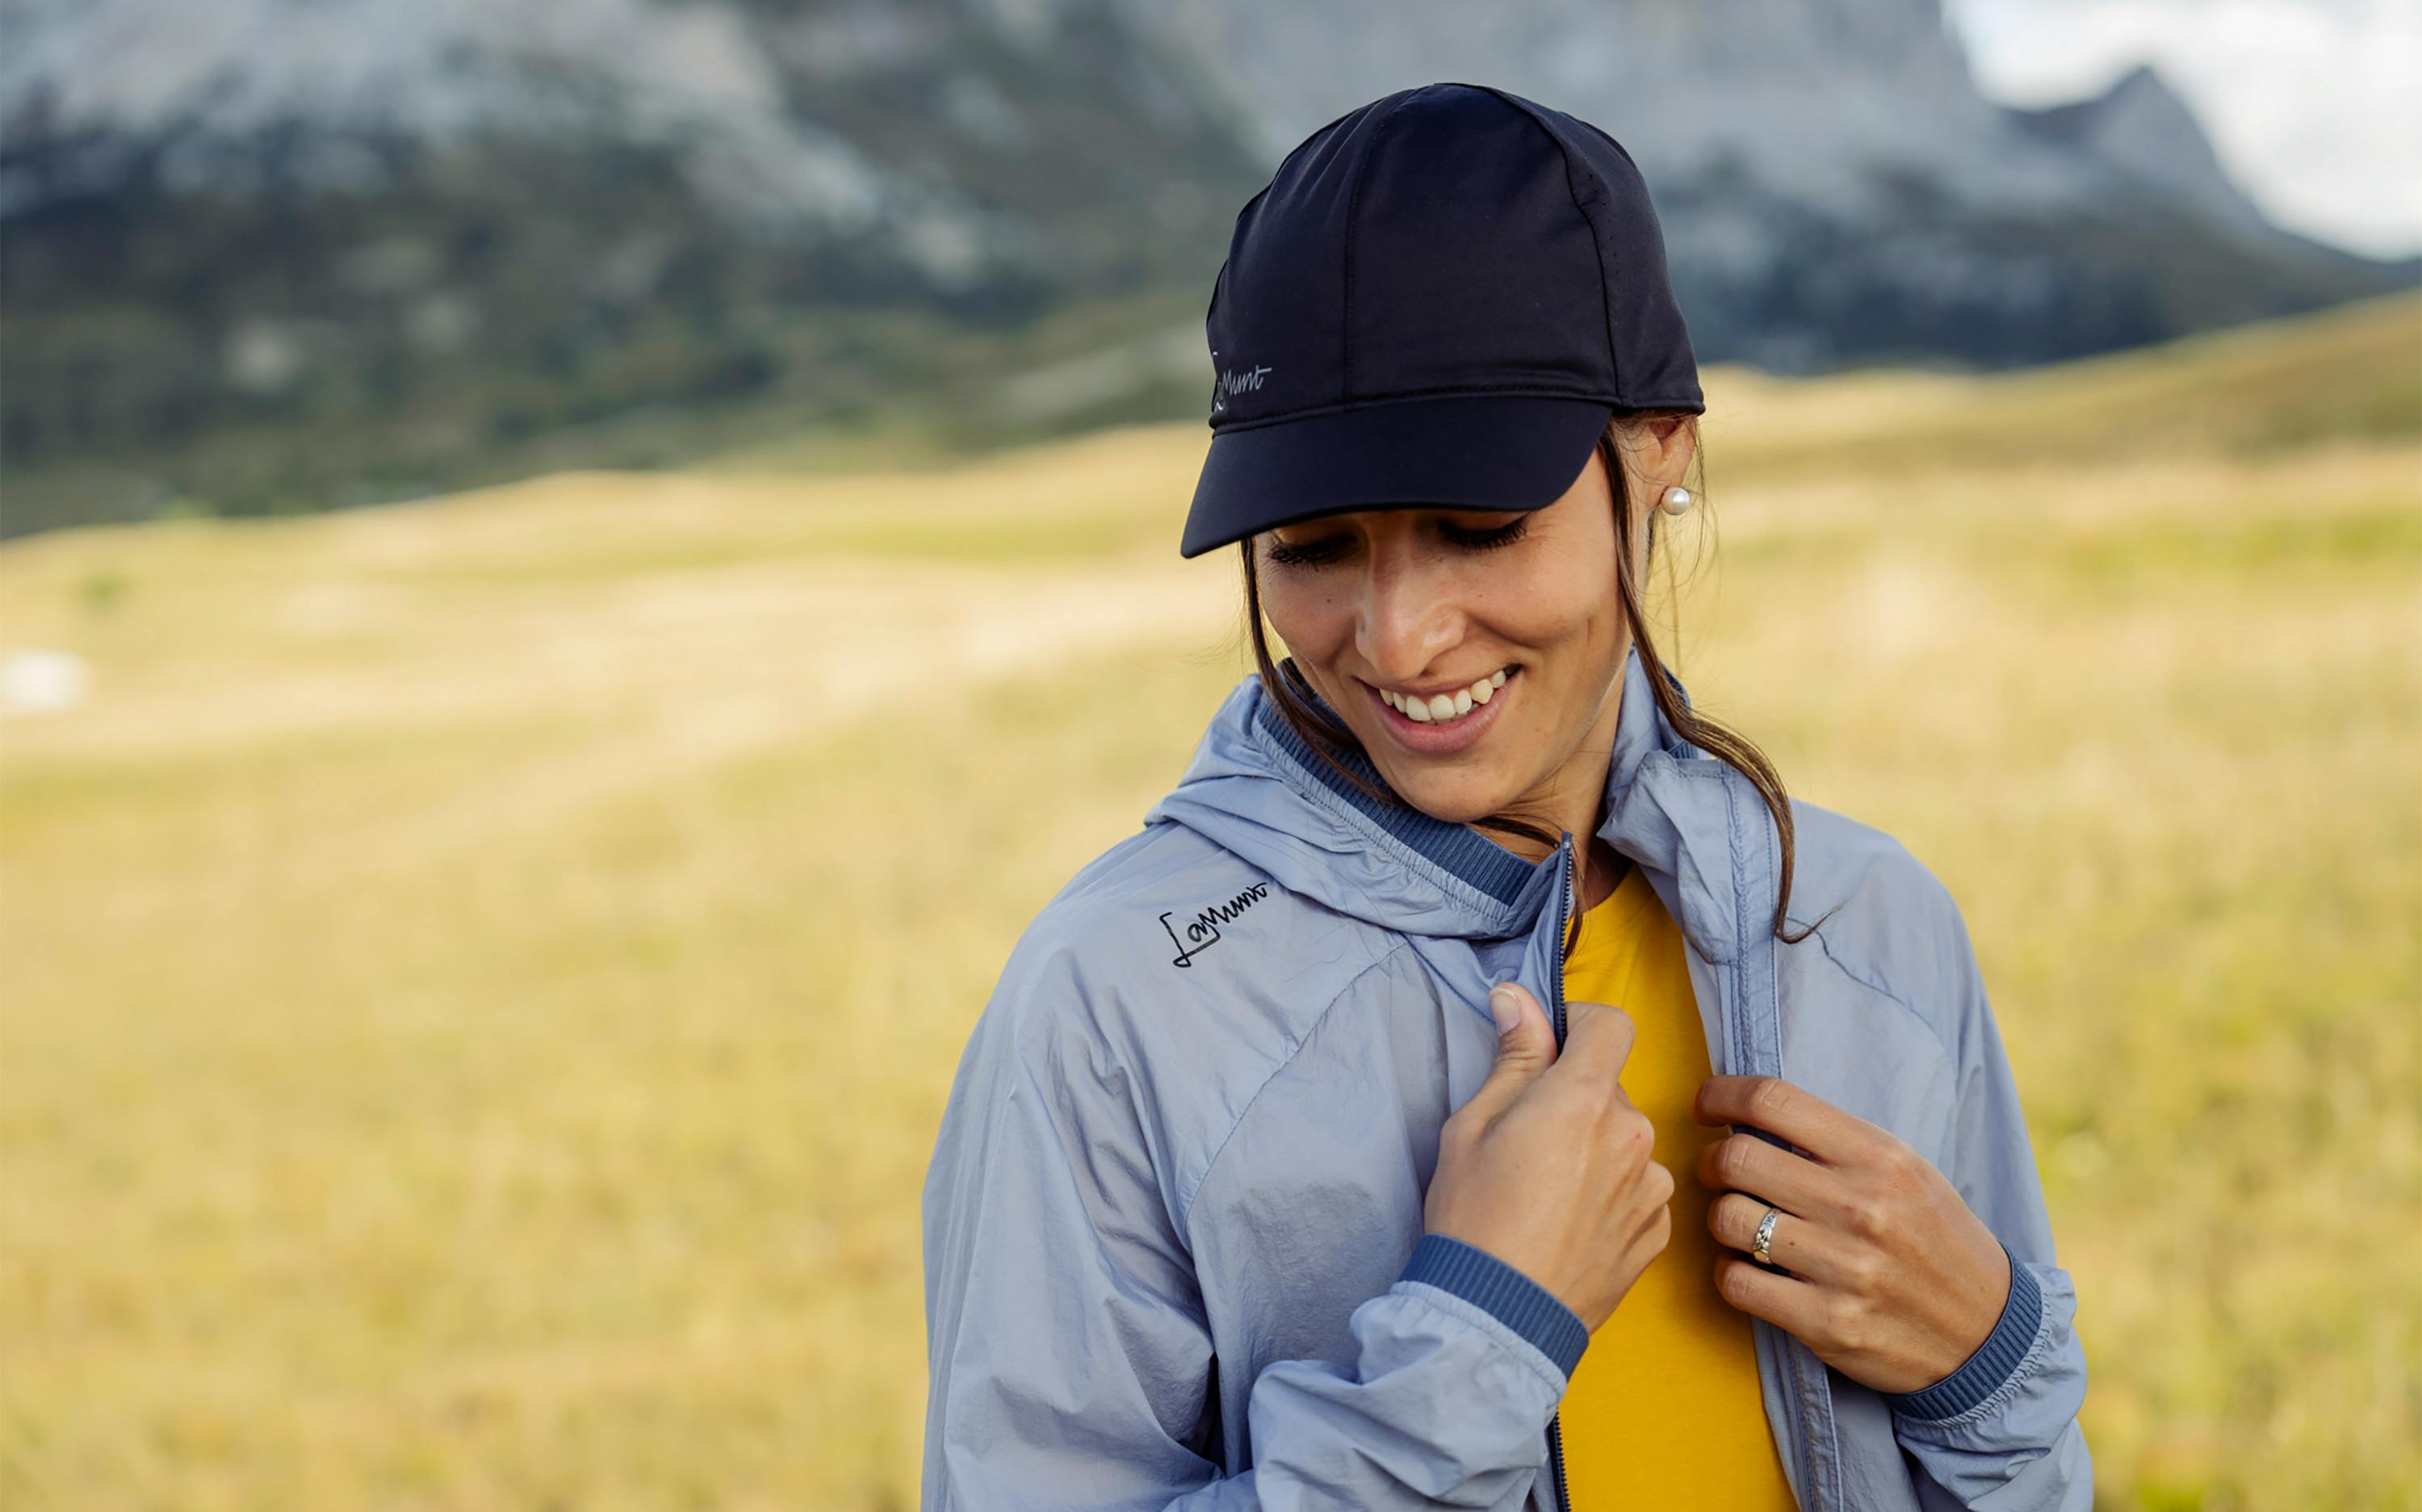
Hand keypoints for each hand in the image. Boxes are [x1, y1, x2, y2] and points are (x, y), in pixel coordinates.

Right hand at [1424, 983, 1674, 1331]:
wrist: (1497, 1319)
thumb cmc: (1472, 1218)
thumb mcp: (1472, 1125)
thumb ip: (1511, 1057)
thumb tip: (1518, 998)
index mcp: (1583, 1099)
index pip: (1611, 1024)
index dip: (1580, 1024)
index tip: (1552, 1047)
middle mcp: (1632, 1135)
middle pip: (1611, 1088)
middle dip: (1575, 1099)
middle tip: (1527, 1141)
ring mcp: (1652, 1187)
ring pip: (1626, 1141)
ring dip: (1597, 1150)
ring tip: (1548, 1193)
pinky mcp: (1657, 1231)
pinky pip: (1638, 1190)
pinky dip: (1611, 1195)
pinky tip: (1570, 1224)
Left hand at [1690, 1074, 2010, 1395]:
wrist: (1987, 1333)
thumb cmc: (1933, 1240)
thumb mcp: (1906, 1172)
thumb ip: (1836, 1143)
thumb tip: (1751, 1114)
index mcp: (1881, 1157)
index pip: (1773, 1101)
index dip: (1721, 1095)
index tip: (1706, 1106)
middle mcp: (1862, 1207)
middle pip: (1736, 1158)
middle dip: (1712, 1161)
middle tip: (1718, 1172)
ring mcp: (1846, 1268)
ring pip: (1728, 1219)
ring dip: (1719, 1218)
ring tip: (1739, 1223)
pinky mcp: (1829, 1323)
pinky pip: (1737, 1282)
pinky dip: (1729, 1273)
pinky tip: (1749, 1270)